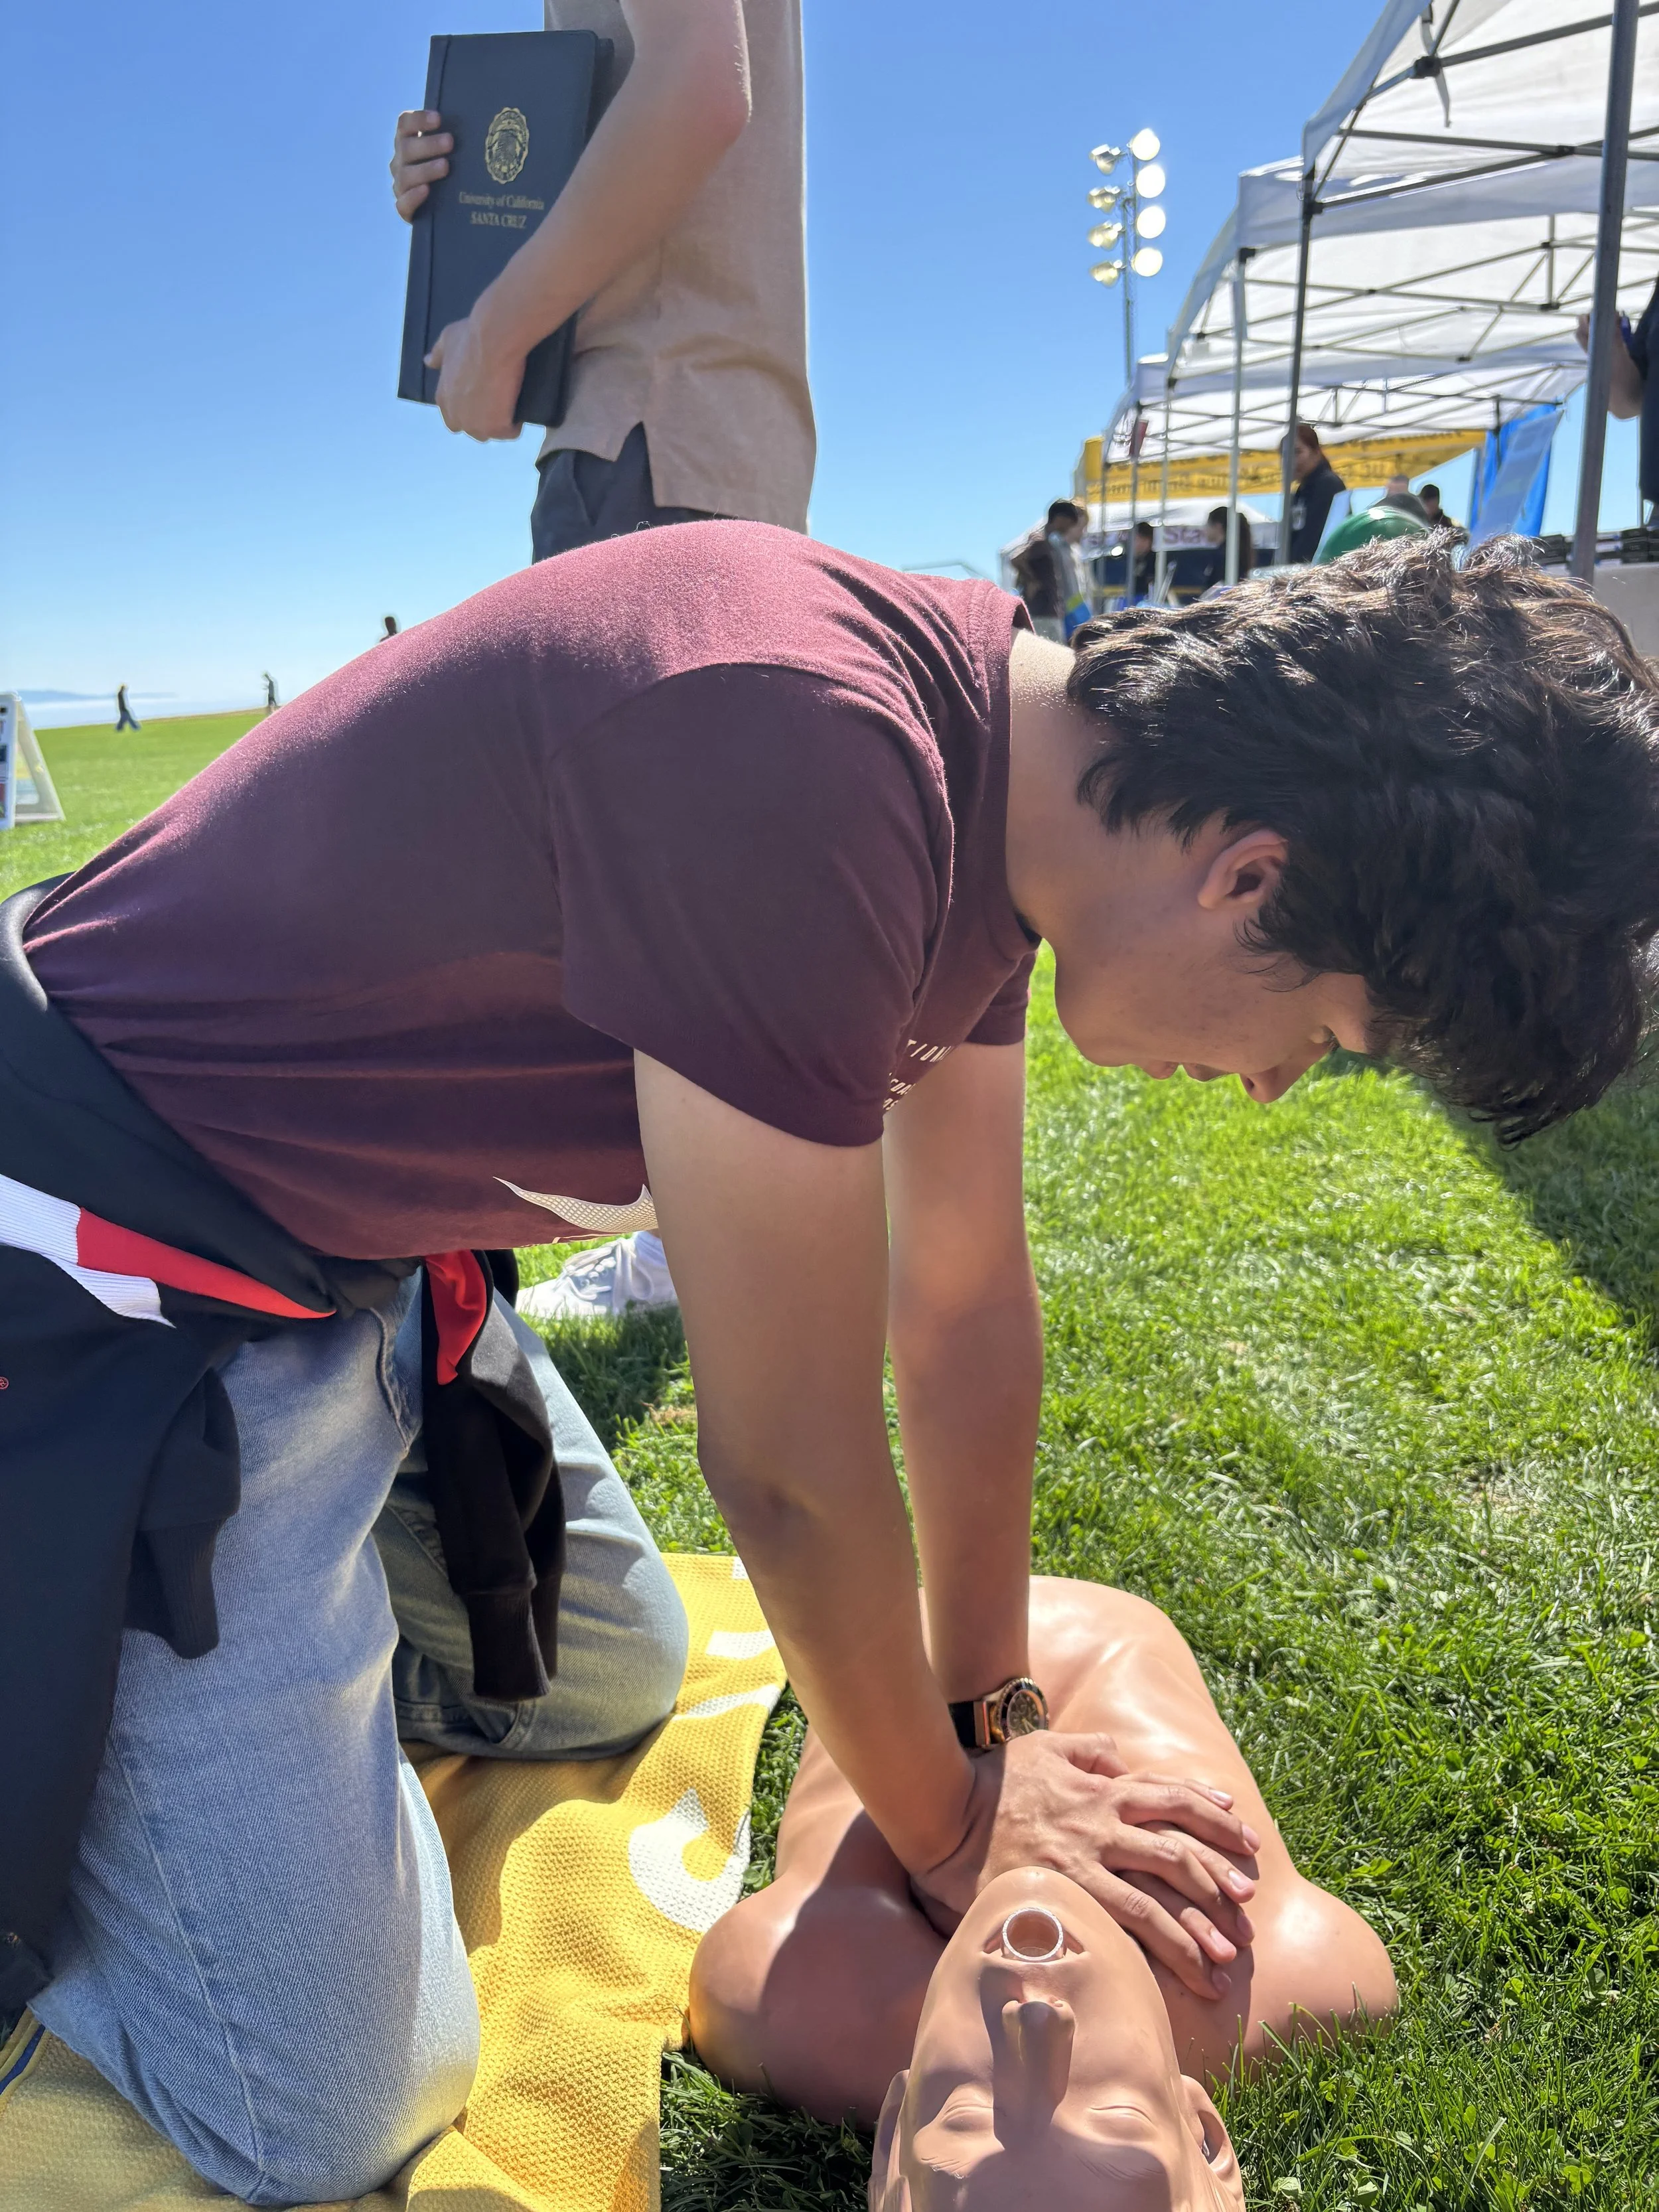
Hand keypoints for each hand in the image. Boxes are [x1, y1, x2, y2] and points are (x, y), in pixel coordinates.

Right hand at [391, 109, 452, 219]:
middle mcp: (400, 162)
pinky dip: (414, 196)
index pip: (405, 124)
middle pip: (406, 148)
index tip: (439, 119)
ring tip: (445, 166)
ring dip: (425, 169)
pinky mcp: (404, 210)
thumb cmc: (448, 175)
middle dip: (428, 144)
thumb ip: (451, 141)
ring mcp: (400, 186)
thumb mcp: (448, 156)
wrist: (442, 211)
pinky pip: (403, 204)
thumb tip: (478, 127)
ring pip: (405, 175)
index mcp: (407, 143)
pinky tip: (427, 190)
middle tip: (450, 142)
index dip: (419, 119)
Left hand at [425, 315, 526, 442]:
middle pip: (473, 430)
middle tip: (498, 402)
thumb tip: (428, 361)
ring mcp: (477, 426)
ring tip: (510, 404)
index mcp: (443, 400)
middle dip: (484, 421)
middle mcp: (457, 417)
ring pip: (491, 433)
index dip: (467, 411)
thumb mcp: (447, 340)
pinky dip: (517, 423)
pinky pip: (511, 432)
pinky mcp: (497, 427)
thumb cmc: (469, 339)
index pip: (452, 419)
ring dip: (500, 424)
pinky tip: (520, 407)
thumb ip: (438, 355)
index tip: (480, 399)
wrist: (493, 343)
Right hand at [910, 1733, 1260, 2001]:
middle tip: (1247, 1913)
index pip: (1172, 1797)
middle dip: (1218, 1883)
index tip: (1246, 1838)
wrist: (945, 1806)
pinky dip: (1149, 1951)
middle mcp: (1101, 1824)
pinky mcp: (1061, 1896)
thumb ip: (1088, 1747)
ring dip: (1194, 1933)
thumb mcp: (1045, 1745)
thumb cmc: (994, 1778)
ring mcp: (1082, 1863)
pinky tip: (1171, 1976)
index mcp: (1102, 1788)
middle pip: (1177, 1852)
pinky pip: (1117, 1927)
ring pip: (1154, 1900)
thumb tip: (1120, 1757)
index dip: (1214, 1815)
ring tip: (1225, 1965)